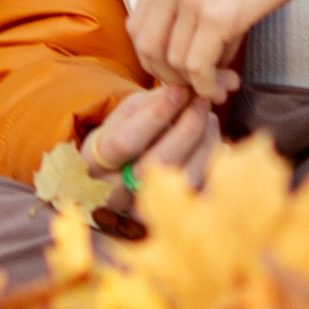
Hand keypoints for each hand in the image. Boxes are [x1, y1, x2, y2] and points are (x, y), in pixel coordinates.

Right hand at [82, 84, 219, 210]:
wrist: (118, 175)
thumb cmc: (121, 136)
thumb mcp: (125, 114)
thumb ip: (150, 103)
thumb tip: (182, 93)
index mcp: (95, 163)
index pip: (126, 141)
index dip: (155, 115)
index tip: (179, 92)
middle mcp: (117, 192)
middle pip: (159, 162)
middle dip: (187, 127)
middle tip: (201, 103)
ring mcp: (145, 209)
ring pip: (184, 178)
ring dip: (204, 143)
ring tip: (208, 118)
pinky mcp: (172, 216)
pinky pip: (201, 189)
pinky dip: (212, 161)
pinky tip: (212, 140)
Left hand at [127, 0, 308, 100]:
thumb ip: (194, 11)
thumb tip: (193, 65)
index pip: (138, 25)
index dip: (155, 57)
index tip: (181, 71)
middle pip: (146, 46)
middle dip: (168, 75)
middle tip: (198, 85)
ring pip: (174, 60)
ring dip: (197, 83)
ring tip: (225, 84)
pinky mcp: (218, 14)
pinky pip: (199, 66)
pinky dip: (208, 85)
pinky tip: (226, 85)